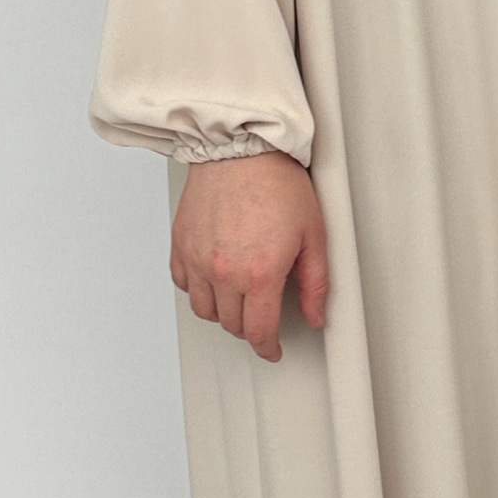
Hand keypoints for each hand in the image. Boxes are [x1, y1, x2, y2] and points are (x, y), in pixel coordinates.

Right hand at [170, 151, 328, 363]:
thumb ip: (315, 283)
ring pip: (204, 310)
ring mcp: (198, 258)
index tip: (271, 349)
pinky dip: (198, 289)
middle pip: (232, 324)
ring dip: (223, 313)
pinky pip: (184, 283)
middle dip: (250, 328)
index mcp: (260, 273)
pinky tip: (214, 280)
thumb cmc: (276, 182)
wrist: (241, 148)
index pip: (259, 331)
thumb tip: (316, 315)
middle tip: (262, 319)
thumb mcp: (314, 234)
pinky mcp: (181, 244)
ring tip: (239, 301)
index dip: (268, 348)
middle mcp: (224, 271)